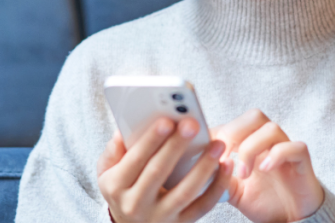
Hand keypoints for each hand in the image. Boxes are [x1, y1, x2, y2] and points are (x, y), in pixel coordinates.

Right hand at [97, 118, 232, 222]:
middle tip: (193, 124)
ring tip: (217, 144)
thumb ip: (114, 149)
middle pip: (158, 173)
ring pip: (184, 192)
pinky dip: (217, 186)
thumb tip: (124, 128)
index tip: (166, 120)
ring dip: (203, 166)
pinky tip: (226, 165)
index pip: (134, 160)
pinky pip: (203, 206)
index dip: (150, 140)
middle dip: (176, 146)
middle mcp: (135, 205)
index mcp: (116, 186)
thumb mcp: (108, 172)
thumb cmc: (123, 189)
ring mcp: (159, 217)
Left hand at [212, 109, 323, 222]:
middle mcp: (269, 142)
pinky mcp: (302, 161)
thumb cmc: (263, 201)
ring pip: (271, 128)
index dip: (218, 131)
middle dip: (234, 134)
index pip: (233, 123)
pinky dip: (277, 155)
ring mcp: (286, 149)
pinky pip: (295, 147)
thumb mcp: (232, 191)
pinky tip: (264, 170)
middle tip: (223, 158)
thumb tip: (193, 170)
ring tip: (243, 174)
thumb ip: (216, 178)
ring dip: (252, 148)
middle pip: (254, 116)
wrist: (290, 220)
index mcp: (251, 143)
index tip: (203, 148)